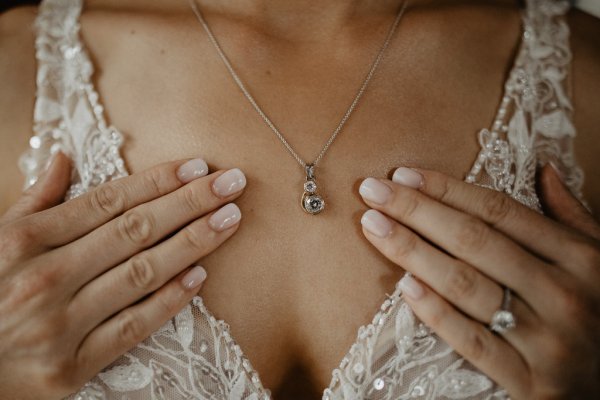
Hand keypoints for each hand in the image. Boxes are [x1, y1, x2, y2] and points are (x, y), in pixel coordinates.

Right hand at [0, 152, 246, 399]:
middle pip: (135, 230)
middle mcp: (46, 277)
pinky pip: (132, 328)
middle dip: (190, 202)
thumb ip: (34, 201)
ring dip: (193, 243)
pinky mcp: (71, 367)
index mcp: (25, 241)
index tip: (198, 166)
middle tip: (232, 183)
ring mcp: (59, 325)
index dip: (157, 181)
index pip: (108, 201)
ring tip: (230, 220)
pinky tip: (200, 276)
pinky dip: (168, 301)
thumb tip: (63, 156)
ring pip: (142, 273)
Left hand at [358, 164, 599, 398]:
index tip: (404, 174)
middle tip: (372, 190)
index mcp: (578, 257)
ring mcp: (545, 338)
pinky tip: (403, 286)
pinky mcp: (528, 380)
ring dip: (412, 251)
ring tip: (373, 226)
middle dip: (416, 210)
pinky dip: (437, 312)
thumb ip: (571, 215)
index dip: (447, 189)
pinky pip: (471, 341)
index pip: (499, 211)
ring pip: (465, 284)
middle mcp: (561, 292)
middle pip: (473, 240)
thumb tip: (545, 168)